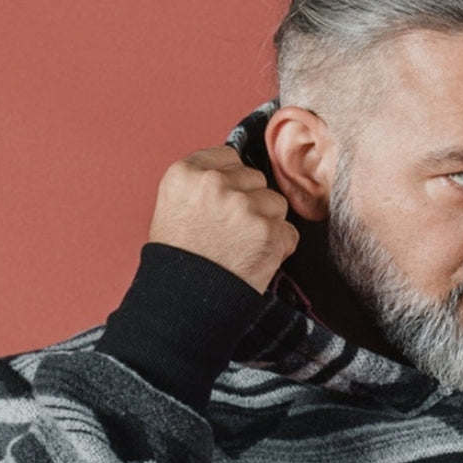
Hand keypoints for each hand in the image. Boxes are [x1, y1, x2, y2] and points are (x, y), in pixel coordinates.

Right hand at [148, 146, 298, 292]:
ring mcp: (243, 206)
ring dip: (267, 225)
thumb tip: (235, 173)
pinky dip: (278, 249)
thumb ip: (202, 185)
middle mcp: (214, 184)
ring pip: (276, 203)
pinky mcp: (267, 232)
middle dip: (251, 203)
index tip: (226, 203)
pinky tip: (255, 260)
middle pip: (255, 179)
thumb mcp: (173, 208)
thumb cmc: (179, 262)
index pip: (228, 158)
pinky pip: (288, 233)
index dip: (232, 183)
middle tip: (232, 233)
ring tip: (243, 248)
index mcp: (185, 174)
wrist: (184, 303)